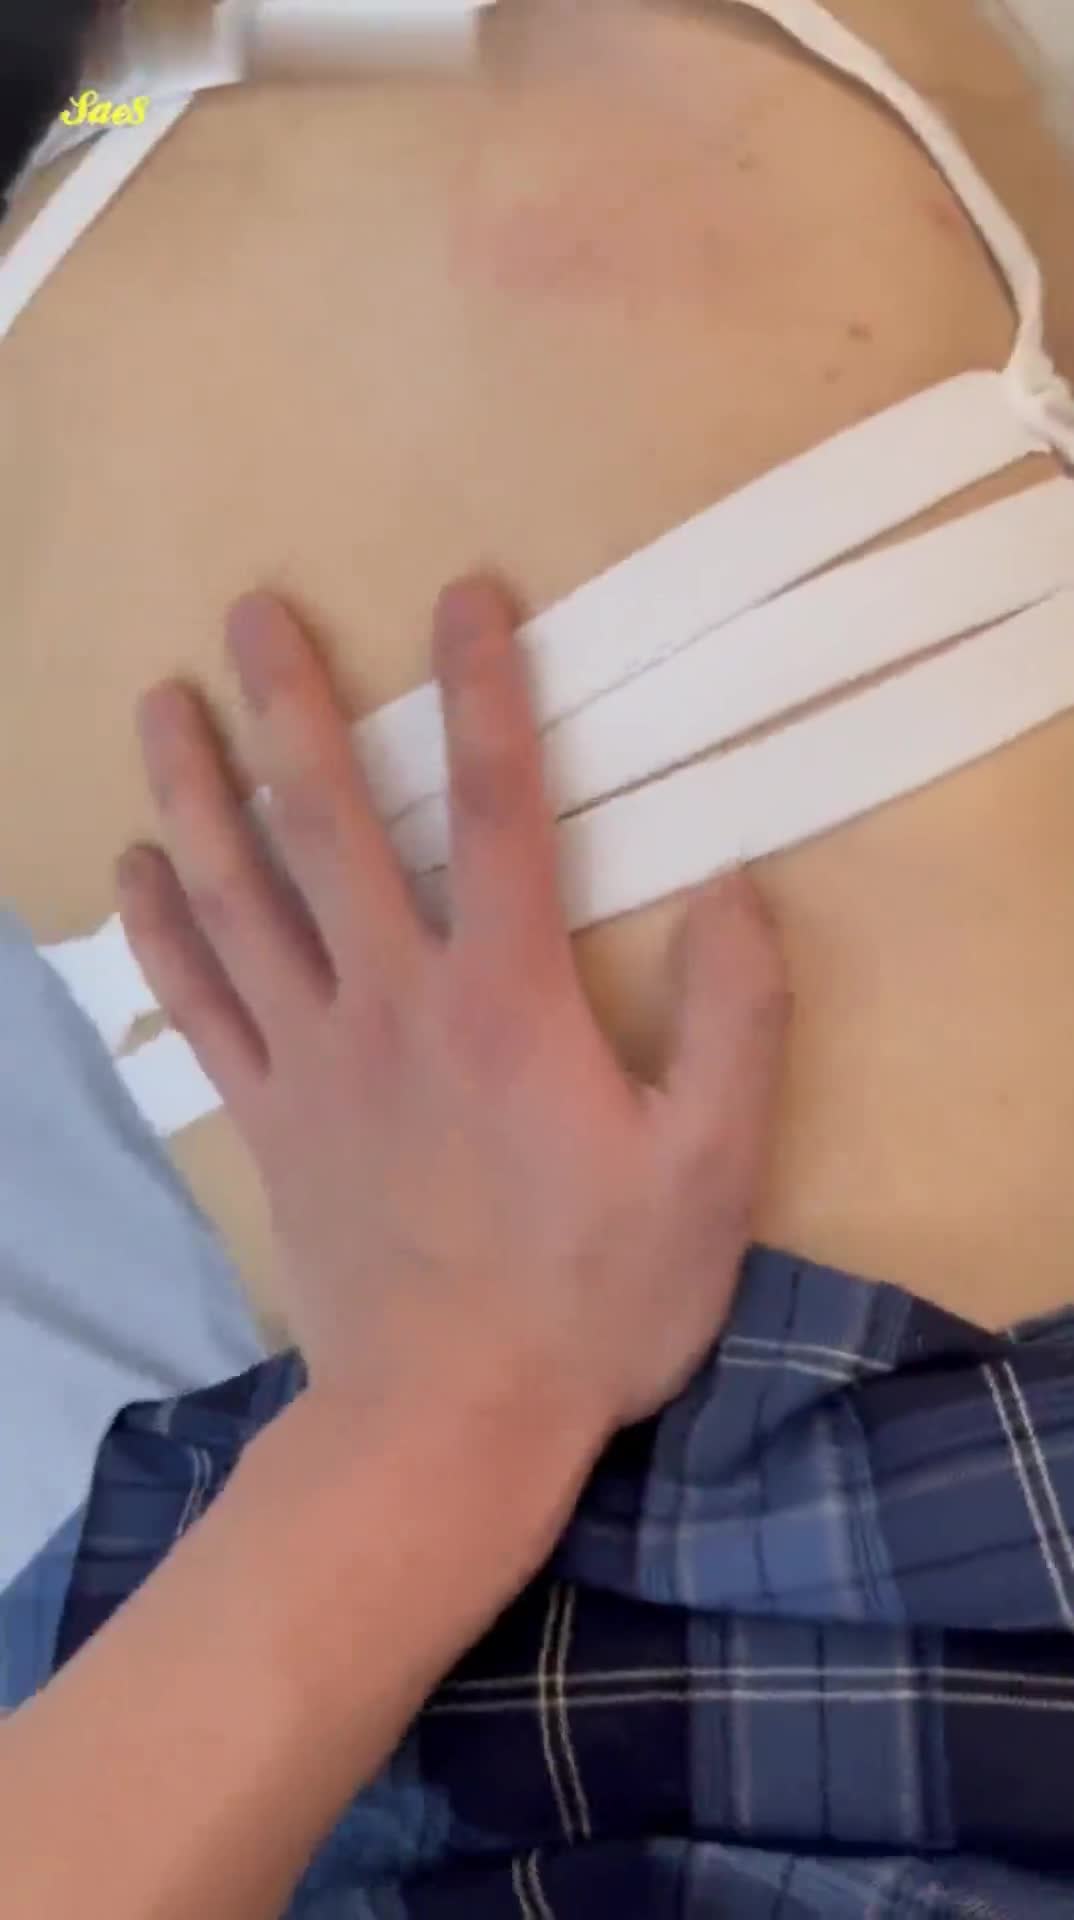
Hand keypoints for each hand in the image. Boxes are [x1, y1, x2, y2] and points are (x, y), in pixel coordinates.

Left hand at [118, 578, 787, 1444]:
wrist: (449, 1423)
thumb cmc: (592, 1297)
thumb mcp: (710, 1169)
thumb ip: (734, 1019)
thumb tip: (734, 885)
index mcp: (505, 1001)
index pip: (496, 810)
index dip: (484, 692)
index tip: (463, 594)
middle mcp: (391, 1003)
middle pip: (329, 829)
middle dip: (289, 709)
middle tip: (249, 612)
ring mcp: (311, 1061)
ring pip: (237, 902)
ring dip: (194, 793)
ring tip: (160, 704)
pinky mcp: (265, 1122)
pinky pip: (200, 1008)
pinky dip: (159, 935)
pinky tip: (132, 869)